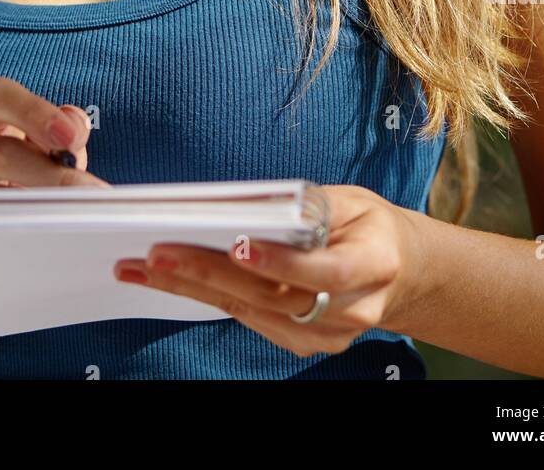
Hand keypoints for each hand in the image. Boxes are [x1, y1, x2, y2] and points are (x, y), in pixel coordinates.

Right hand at [0, 76, 107, 315]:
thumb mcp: (44, 158)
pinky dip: (6, 239)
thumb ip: (62, 138)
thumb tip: (76, 126)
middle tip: (87, 193)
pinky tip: (31, 248)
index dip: (35, 111)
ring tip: (69, 224)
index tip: (70, 137)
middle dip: (50, 174)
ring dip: (33, 210)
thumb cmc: (16, 190)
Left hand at [114, 184, 417, 354]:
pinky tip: (170, 280)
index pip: (322, 272)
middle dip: (209, 274)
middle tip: (158, 253)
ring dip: (192, 288)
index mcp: (373, 266)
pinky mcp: (303, 344)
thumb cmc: (369, 226)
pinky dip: (208, 297)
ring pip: (251, 312)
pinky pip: (249, 320)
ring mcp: (326, 336)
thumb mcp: (353, 200)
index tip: (237, 246)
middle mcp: (351, 311)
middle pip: (272, 297)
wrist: (398, 272)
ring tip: (145, 265)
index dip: (280, 263)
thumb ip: (310, 205)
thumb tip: (251, 204)